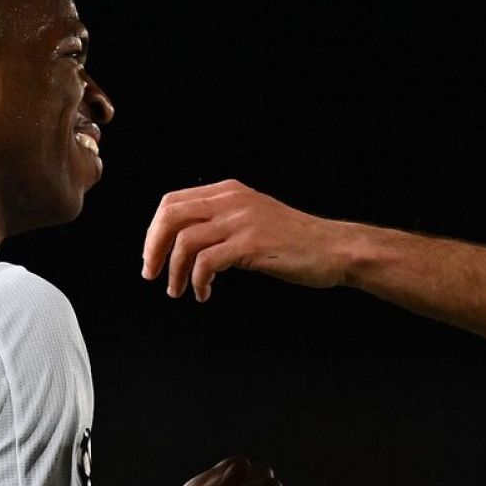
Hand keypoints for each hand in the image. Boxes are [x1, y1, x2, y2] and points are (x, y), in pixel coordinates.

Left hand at [142, 180, 347, 300]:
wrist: (333, 248)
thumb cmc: (295, 240)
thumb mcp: (253, 217)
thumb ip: (222, 220)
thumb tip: (183, 240)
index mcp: (229, 192)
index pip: (172, 202)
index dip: (154, 230)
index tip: (152, 255)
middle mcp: (232, 201)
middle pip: (171, 216)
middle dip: (154, 247)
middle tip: (152, 273)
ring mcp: (242, 221)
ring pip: (185, 242)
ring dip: (175, 271)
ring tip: (178, 290)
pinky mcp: (251, 245)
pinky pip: (207, 262)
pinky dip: (198, 281)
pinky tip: (204, 293)